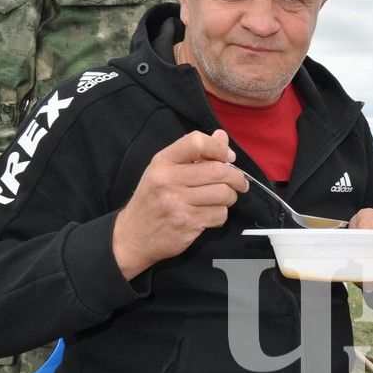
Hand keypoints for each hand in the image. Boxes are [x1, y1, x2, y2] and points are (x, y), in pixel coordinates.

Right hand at [112, 130, 247, 279]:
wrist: (133, 235)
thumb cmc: (152, 199)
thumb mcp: (165, 170)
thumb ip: (195, 153)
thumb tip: (222, 137)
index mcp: (163, 162)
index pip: (197, 142)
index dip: (219, 148)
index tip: (229, 157)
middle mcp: (168, 180)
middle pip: (218, 170)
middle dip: (236, 177)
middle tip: (240, 183)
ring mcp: (177, 203)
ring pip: (223, 193)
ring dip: (231, 197)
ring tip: (223, 198)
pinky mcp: (187, 224)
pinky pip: (220, 214)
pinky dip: (221, 214)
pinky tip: (211, 214)